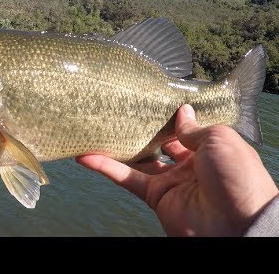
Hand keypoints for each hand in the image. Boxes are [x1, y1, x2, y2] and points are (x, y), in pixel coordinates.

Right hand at [77, 104, 278, 235]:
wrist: (236, 224)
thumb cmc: (236, 176)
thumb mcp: (220, 140)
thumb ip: (194, 128)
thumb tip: (182, 112)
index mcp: (208, 150)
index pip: (184, 130)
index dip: (169, 116)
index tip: (149, 100)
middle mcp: (188, 165)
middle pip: (158, 144)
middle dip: (141, 130)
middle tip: (120, 111)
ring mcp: (170, 181)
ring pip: (138, 161)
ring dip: (117, 148)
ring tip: (96, 130)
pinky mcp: (155, 197)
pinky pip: (127, 179)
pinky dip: (106, 168)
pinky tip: (86, 157)